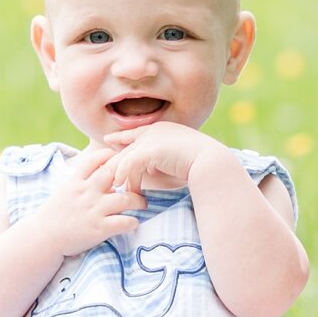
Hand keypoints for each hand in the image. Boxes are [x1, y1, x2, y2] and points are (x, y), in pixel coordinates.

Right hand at [26, 145, 147, 257]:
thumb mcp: (64, 192)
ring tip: (142, 204)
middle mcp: (86, 193)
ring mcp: (93, 211)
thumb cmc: (53, 216)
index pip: (94, 160)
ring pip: (125, 199)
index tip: (119, 160)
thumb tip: (100, 177)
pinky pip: (123, 223)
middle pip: (114, 173)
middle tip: (138, 181)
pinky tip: (133, 223)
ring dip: (138, 201)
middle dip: (129, 174)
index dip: (109, 156)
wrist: (42, 239)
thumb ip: (81, 183)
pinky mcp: (98, 229)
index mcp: (76, 183)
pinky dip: (132, 222)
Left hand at [99, 123, 228, 196]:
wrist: (211, 162)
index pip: (136, 133)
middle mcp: (153, 130)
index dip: (121, 138)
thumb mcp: (176, 157)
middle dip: (115, 160)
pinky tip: (119, 184)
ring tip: (116, 188)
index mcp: (161, 128)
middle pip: (126, 146)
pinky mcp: (149, 151)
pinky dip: (122, 174)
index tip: (109, 140)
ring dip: (120, 174)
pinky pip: (128, 164)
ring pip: (125, 157)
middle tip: (107, 174)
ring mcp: (151, 139)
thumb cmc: (200, 162)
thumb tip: (151, 169)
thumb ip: (161, 160)